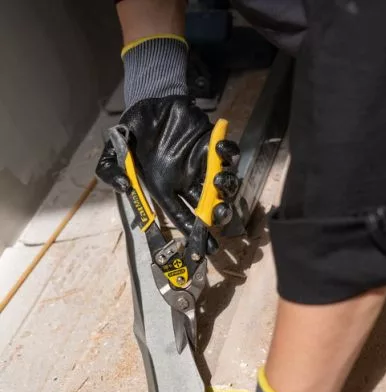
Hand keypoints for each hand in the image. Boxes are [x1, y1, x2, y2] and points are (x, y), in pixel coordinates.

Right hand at [96, 97, 239, 245]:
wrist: (146, 102)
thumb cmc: (131, 132)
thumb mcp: (111, 153)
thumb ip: (110, 172)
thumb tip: (124, 188)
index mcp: (164, 188)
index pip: (181, 214)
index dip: (193, 232)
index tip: (206, 248)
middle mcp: (186, 179)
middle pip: (207, 204)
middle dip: (217, 213)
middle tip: (220, 216)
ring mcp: (200, 162)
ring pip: (220, 182)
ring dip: (225, 186)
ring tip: (220, 183)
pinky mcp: (210, 142)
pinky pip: (225, 153)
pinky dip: (229, 155)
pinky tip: (223, 153)